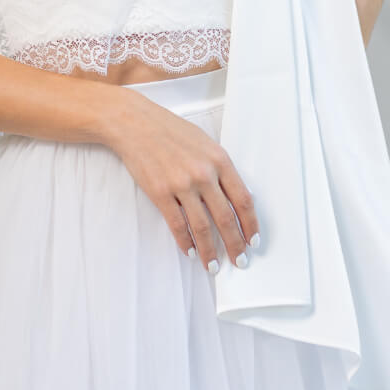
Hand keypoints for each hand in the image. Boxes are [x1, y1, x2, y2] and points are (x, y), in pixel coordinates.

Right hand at [108, 88, 259, 273]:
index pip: (243, 199)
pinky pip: (177, 224)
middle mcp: (204, 174)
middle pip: (226, 218)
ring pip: (202, 226)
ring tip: (214, 265)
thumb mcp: (205, 143)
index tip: (253, 240)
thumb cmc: (171, 131)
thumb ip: (221, 168)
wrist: (136, 124)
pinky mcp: (160, 193)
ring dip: (210, 250)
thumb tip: (235, 196)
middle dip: (235, 244)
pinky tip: (190, 251)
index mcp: (219, 160)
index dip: (250, 224)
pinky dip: (185, 242)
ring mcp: (181, 184)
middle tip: (240, 261)